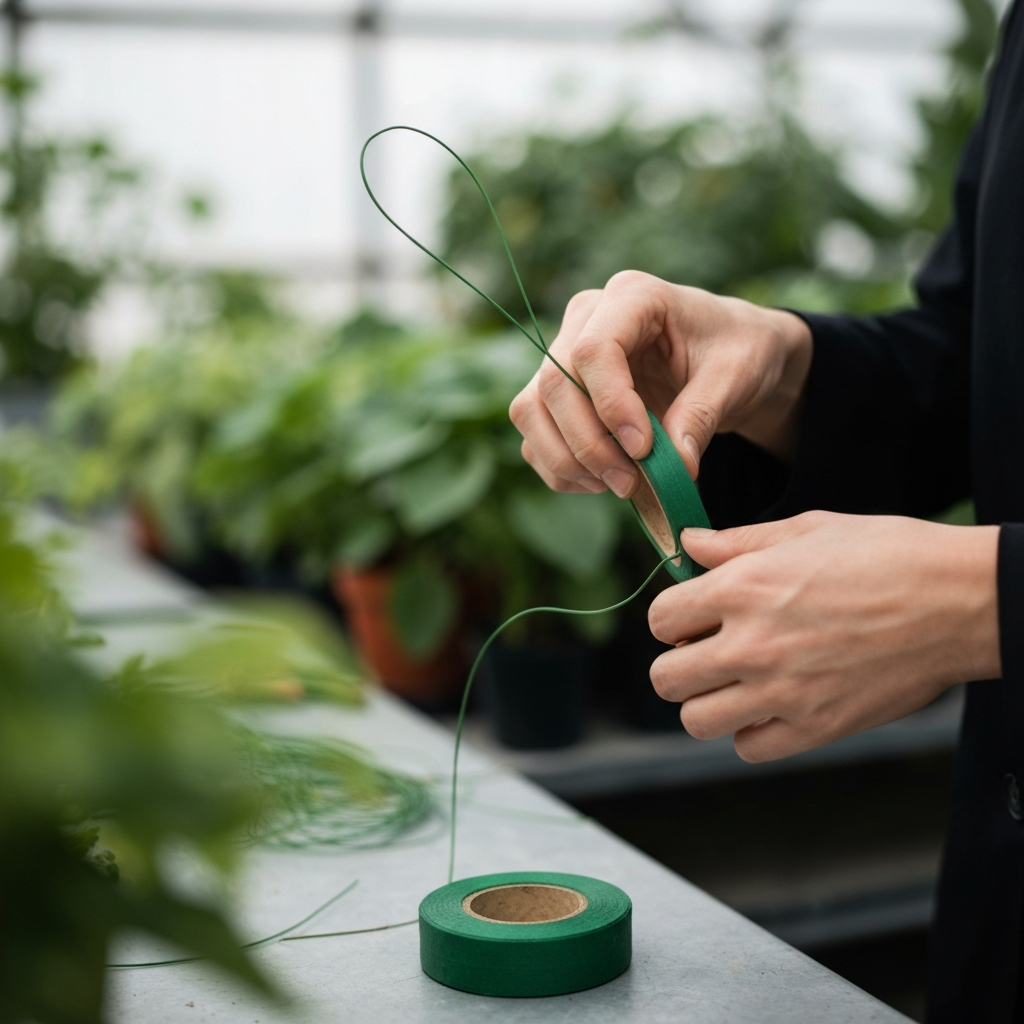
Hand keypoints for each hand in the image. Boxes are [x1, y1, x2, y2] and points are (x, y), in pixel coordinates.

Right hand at [508, 271, 811, 497]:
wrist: (730, 357)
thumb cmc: (736, 351)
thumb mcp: (735, 377)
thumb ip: (701, 416)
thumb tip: (674, 470)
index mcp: (633, 296)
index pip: (593, 349)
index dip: (611, 405)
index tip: (644, 449)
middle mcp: (585, 319)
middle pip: (554, 384)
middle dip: (588, 443)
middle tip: (630, 483)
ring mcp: (564, 355)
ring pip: (530, 410)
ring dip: (566, 460)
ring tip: (618, 485)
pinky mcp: (557, 393)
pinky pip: (535, 436)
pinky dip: (561, 469)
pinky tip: (601, 482)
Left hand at [648, 512, 1000, 761]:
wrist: (960, 601)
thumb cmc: (887, 555)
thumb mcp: (806, 530)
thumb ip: (737, 543)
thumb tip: (689, 544)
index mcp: (742, 588)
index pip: (659, 620)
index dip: (672, 617)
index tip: (693, 616)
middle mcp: (752, 644)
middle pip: (665, 679)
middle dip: (679, 664)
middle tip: (707, 652)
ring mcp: (782, 692)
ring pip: (696, 721)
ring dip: (707, 703)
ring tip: (735, 683)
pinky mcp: (816, 727)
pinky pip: (749, 748)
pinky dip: (751, 732)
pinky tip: (771, 706)